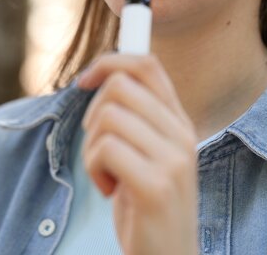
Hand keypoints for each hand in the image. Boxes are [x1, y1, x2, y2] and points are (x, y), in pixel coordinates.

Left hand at [78, 52, 198, 254]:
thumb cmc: (148, 204)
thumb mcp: (148, 154)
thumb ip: (136, 118)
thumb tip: (102, 78)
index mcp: (179, 122)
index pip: (148, 65)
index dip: (110, 62)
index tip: (84, 81)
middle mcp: (182, 134)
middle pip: (120, 86)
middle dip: (93, 114)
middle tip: (100, 147)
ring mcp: (173, 159)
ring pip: (108, 117)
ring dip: (92, 148)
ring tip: (106, 173)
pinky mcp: (155, 185)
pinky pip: (105, 149)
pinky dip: (94, 169)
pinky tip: (110, 189)